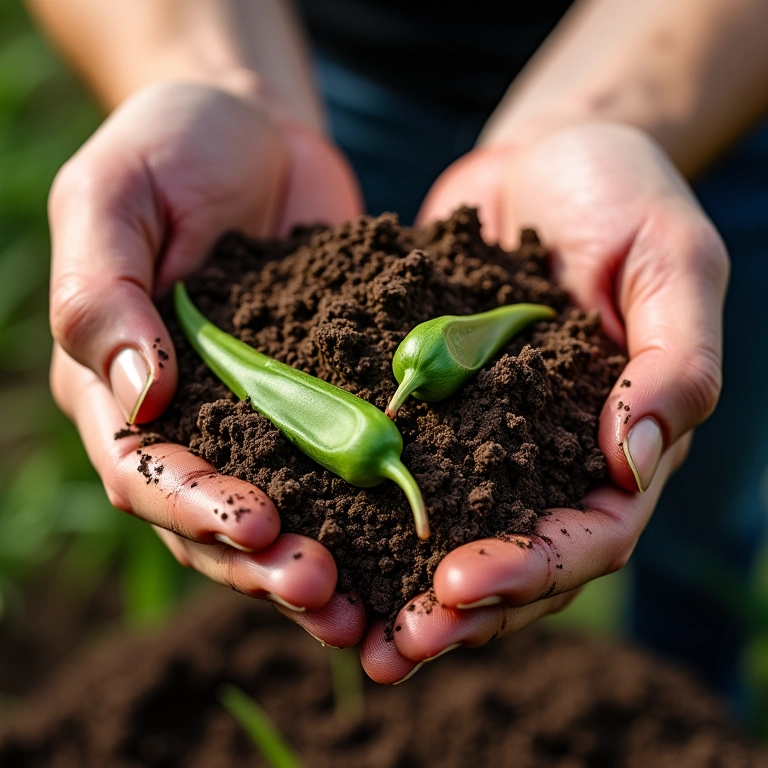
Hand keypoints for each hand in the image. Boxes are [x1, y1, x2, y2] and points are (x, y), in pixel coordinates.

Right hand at [49, 80, 365, 646]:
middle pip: (215, 517)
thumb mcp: (115, 195)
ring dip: (318, 560)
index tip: (257, 526)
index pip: (148, 471)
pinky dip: (365, 510)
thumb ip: (105, 291)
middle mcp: (189, 421)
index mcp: (118, 387)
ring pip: (282, 511)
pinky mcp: (320, 399)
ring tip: (364, 604)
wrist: (254, 132)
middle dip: (266, 562)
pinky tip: (406, 542)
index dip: (198, 507)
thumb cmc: (169, 147)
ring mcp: (259, 416)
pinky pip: (339, 465)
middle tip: (324, 593)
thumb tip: (137, 393)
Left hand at [360, 120, 727, 681]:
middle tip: (394, 646)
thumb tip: (638, 458)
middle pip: (517, 558)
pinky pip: (403, 469)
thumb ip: (673, 358)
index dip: (533, 570)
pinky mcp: (435, 406)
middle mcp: (555, 455)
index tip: (459, 585)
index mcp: (622, 439)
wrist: (546, 156)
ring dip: (407, 586)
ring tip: (351, 629)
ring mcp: (492, 436)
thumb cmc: (623, 193)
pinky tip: (320, 540)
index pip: (591, 534)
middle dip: (460, 610)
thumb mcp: (670, 259)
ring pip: (455, 533)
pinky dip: (368, 513)